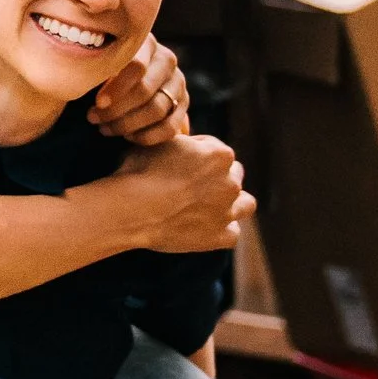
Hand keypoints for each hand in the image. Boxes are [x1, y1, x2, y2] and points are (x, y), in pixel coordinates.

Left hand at [88, 32, 189, 145]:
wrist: (131, 79)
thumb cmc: (105, 69)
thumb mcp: (101, 62)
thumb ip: (95, 66)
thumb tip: (77, 80)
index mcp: (146, 42)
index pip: (136, 66)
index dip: (116, 88)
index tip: (97, 103)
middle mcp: (167, 59)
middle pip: (145, 91)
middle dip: (117, 110)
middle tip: (95, 120)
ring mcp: (178, 82)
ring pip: (157, 109)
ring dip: (128, 124)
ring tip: (106, 129)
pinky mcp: (183, 103)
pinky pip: (170, 126)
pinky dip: (148, 136)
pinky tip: (128, 137)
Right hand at [112, 129, 248, 251]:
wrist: (132, 209)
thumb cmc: (139, 172)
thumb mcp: (159, 142)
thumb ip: (182, 141)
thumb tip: (184, 142)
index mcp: (219, 154)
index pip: (215, 148)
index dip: (197, 153)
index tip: (180, 160)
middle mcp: (231, 182)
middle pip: (234, 174)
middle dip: (217, 177)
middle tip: (192, 183)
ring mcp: (227, 212)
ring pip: (245, 204)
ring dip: (233, 203)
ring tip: (210, 205)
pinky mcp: (218, 237)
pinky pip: (232, 234)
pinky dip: (222, 231)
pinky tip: (205, 227)